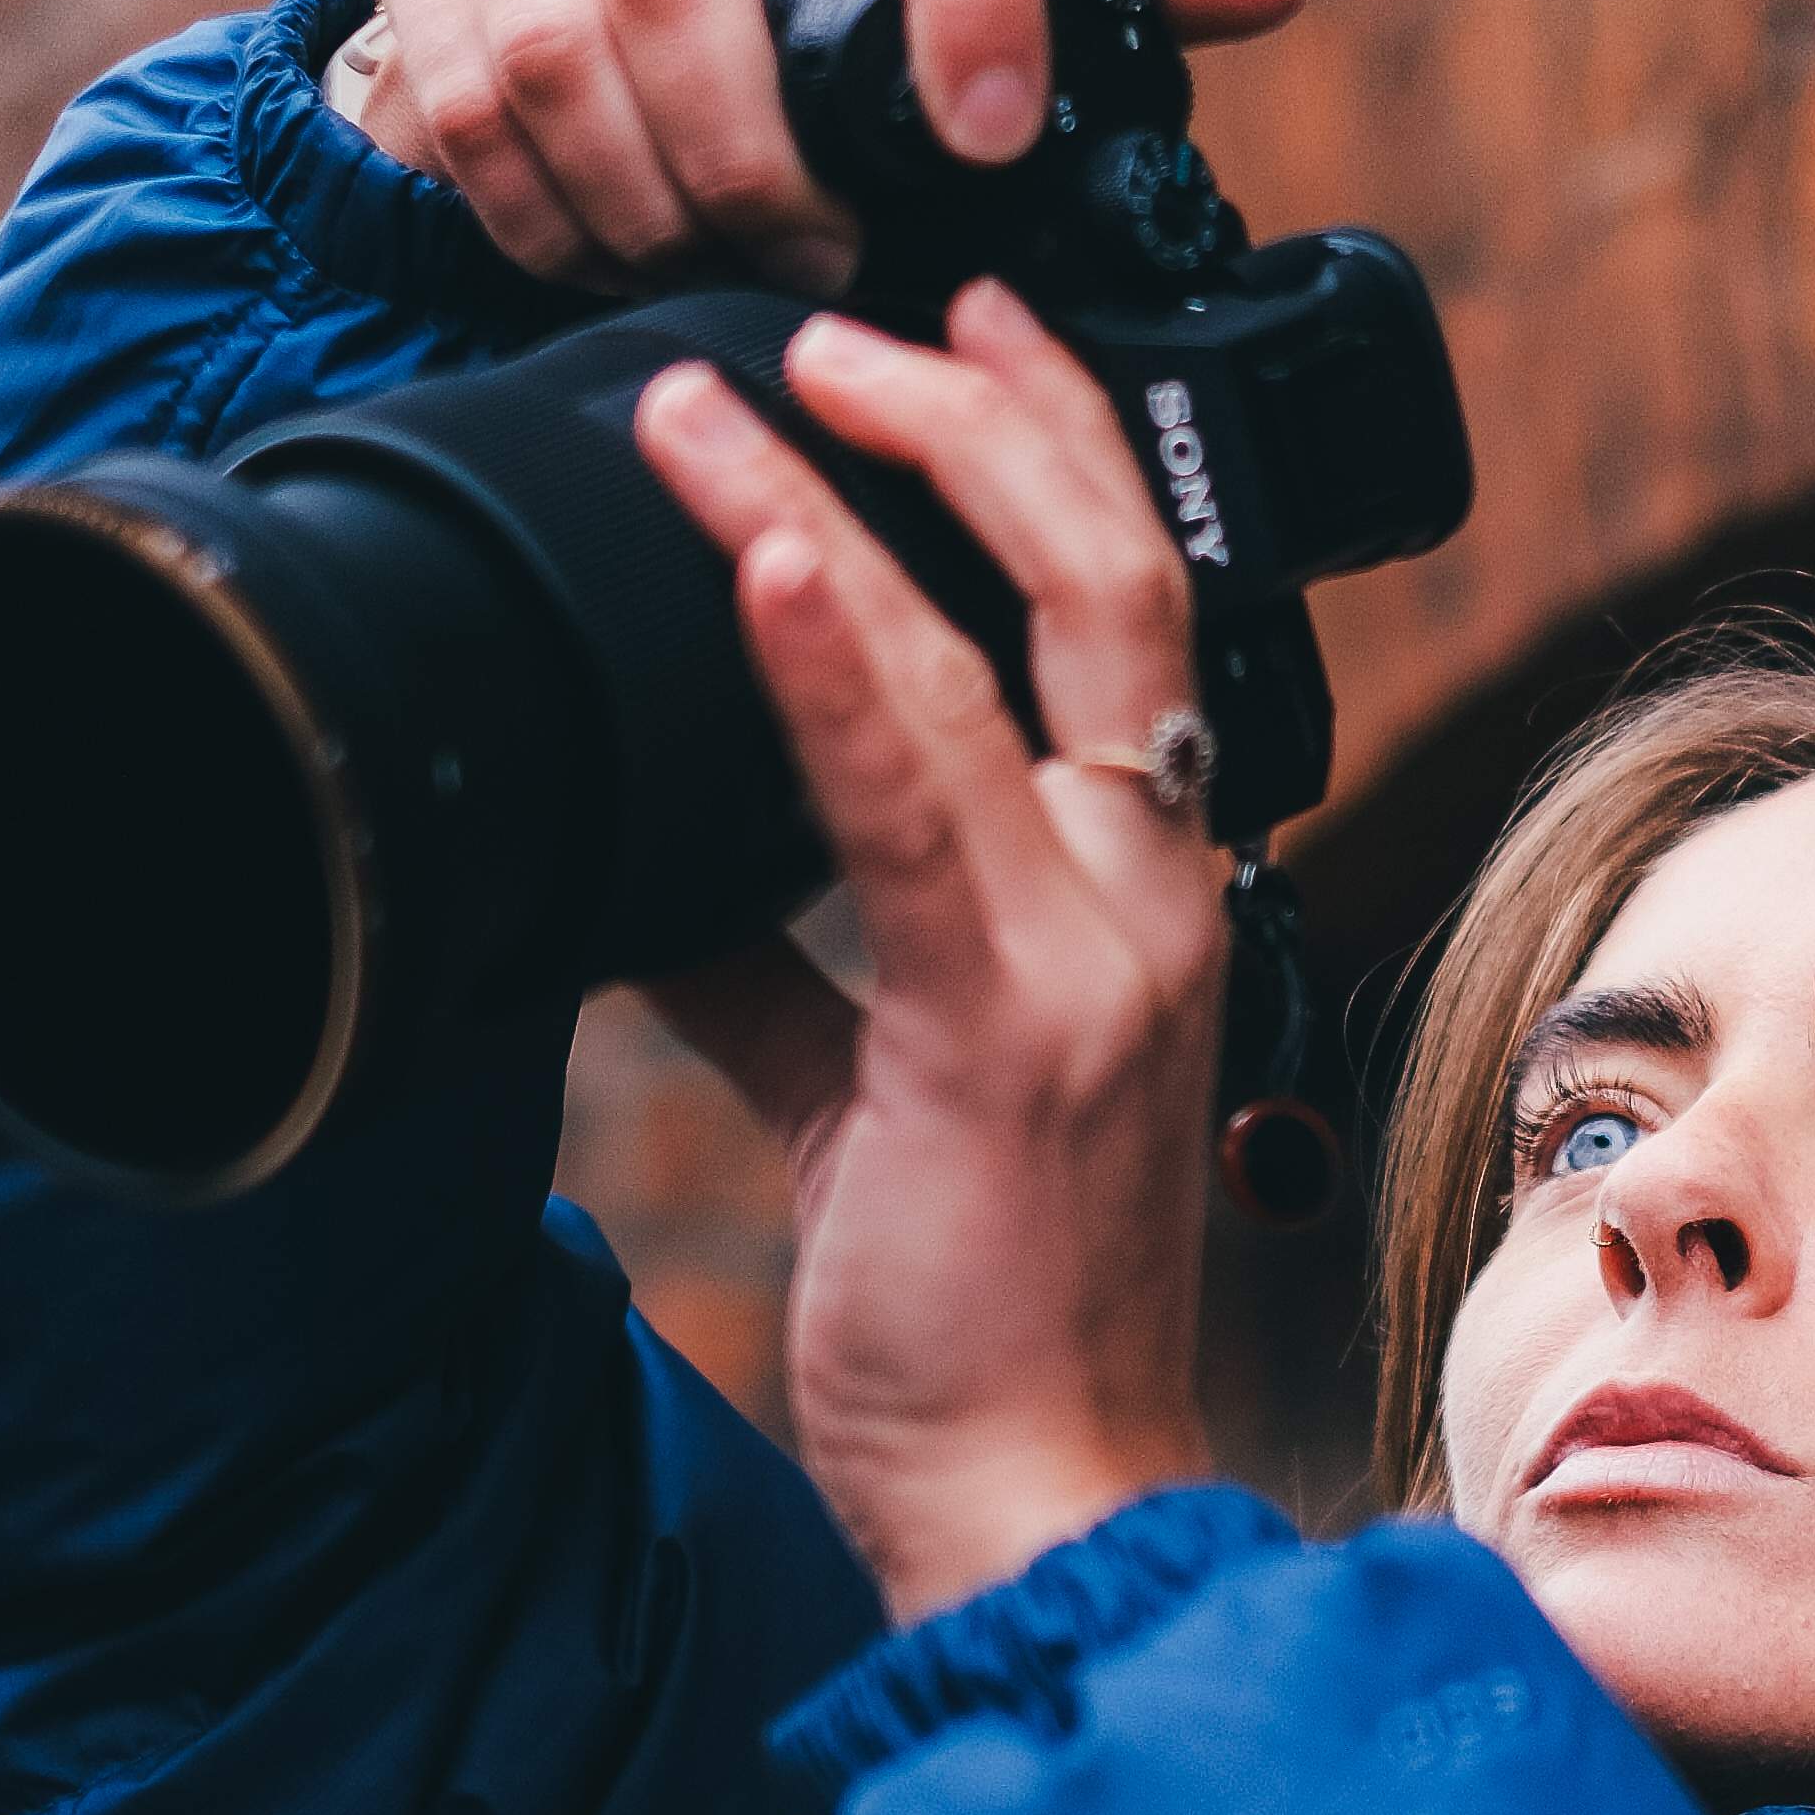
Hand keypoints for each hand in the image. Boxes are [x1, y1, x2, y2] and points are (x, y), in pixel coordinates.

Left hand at [633, 284, 1229, 1624]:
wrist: (1036, 1497)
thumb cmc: (977, 1316)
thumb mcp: (875, 1093)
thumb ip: (793, 961)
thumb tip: (658, 864)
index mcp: (1142, 900)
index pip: (1128, 620)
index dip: (1045, 456)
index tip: (950, 340)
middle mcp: (1156, 899)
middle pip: (1117, 577)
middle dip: (985, 412)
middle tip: (847, 317)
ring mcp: (1098, 956)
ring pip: (1014, 651)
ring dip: (848, 497)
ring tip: (714, 400)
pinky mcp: (1007, 1028)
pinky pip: (914, 807)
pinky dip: (830, 664)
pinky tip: (746, 559)